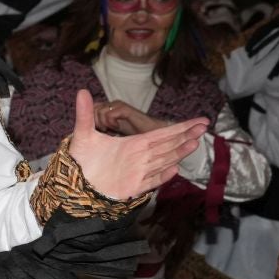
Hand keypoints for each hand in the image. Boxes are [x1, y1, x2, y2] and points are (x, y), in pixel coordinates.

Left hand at [68, 90, 205, 199]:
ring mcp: (138, 173)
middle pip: (168, 145)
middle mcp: (140, 157)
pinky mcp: (132, 187)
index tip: (200, 121)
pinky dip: (161, 176)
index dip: (181, 127)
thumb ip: (85, 113)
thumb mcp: (83, 134)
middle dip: (186, 136)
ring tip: (194, 143)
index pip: (162, 134)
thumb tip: (81, 91)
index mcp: (134, 144)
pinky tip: (174, 169)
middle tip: (204, 127)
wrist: (74, 182)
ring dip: (178, 153)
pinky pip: (150, 181)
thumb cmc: (82, 159)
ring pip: (163, 161)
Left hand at [95, 99, 166, 136]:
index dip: (89, 120)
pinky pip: (109, 113)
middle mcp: (111, 105)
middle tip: (105, 131)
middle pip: (92, 109)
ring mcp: (118, 106)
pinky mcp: (126, 109)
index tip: (99, 131)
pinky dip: (110, 123)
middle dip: (95, 122)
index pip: (90, 109)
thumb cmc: (131, 137)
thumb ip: (99, 129)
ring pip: (99, 111)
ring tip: (112, 130)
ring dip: (103, 123)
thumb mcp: (110, 134)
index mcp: (107, 110)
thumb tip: (83, 132)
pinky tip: (117, 128)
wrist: (151, 135)